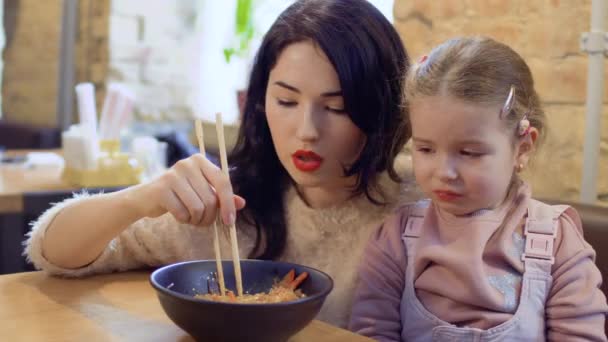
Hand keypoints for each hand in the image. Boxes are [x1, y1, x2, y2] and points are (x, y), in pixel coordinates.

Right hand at [130, 153, 245, 225]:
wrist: (146, 198)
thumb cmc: (179, 195)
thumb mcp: (202, 193)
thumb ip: (222, 196)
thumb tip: (242, 203)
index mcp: (200, 161)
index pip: (222, 181)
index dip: (228, 203)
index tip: (230, 221)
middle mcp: (187, 164)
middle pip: (211, 199)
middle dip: (209, 217)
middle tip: (203, 221)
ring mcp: (173, 175)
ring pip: (198, 208)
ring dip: (197, 220)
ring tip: (191, 218)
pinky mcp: (162, 189)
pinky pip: (183, 213)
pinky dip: (184, 220)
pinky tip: (178, 215)